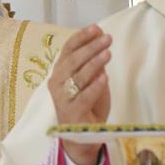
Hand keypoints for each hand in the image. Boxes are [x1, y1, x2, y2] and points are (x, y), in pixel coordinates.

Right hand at [48, 24, 112, 164]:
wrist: (82, 136)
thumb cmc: (87, 105)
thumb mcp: (91, 81)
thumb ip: (94, 64)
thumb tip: (101, 40)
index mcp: (60, 72)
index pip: (67, 50)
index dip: (81, 37)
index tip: (96, 28)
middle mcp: (56, 83)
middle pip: (72, 61)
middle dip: (90, 47)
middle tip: (107, 39)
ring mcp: (62, 99)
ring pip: (77, 77)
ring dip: (93, 63)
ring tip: (108, 53)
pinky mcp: (71, 113)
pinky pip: (83, 97)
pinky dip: (94, 86)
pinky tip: (104, 77)